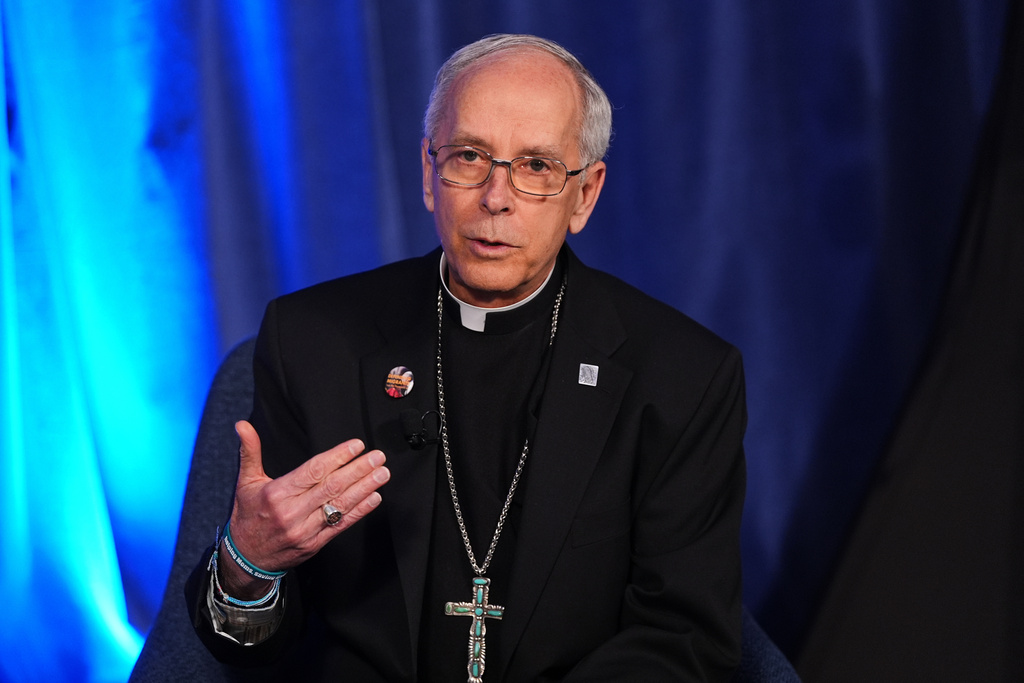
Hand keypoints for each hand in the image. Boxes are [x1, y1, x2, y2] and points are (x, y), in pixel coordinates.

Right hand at [218, 420, 389, 597]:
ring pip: (340, 505)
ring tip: (382, 473)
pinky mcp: (315, 544)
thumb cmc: (248, 515)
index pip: (313, 471)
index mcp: (277, 494)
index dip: (337, 457)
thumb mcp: (245, 482)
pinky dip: (359, 511)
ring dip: (365, 488)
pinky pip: (341, 526)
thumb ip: (250, 452)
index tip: (356, 446)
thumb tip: (243, 426)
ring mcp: (305, 530)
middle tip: (377, 457)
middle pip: (331, 487)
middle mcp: (292, 512)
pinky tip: (374, 498)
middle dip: (358, 470)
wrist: (246, 558)